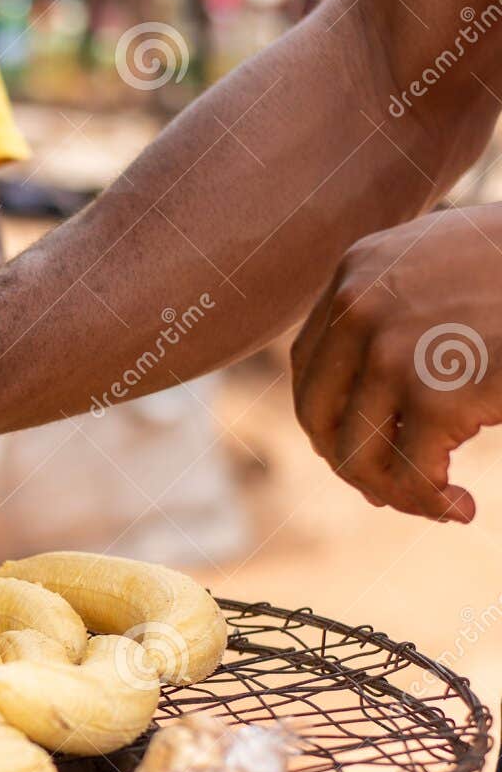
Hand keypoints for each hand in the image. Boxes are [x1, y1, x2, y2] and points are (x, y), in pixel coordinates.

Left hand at [291, 205, 501, 522]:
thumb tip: (368, 397)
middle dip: (353, 463)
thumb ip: (394, 308)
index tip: (365, 446)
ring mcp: (389, 351)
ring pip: (356, 456)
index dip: (328, 418)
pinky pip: (410, 475)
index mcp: (355, 273)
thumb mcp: (442, 263)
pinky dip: (432, 503)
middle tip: (395, 489)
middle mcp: (356, 309)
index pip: (307, 367)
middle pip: (319, 415)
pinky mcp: (434, 394)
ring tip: (439, 503)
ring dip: (396, 493)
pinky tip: (463, 508)